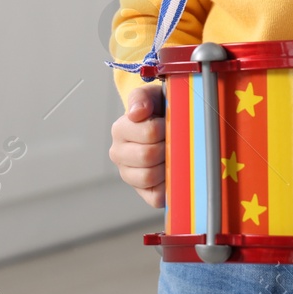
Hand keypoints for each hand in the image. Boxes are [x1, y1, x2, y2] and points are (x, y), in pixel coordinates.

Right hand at [108, 83, 164, 207]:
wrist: (165, 124)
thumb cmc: (159, 111)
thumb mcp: (151, 97)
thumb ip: (142, 98)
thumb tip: (136, 113)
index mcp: (120, 129)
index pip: (150, 132)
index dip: (167, 127)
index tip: (169, 123)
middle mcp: (118, 154)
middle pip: (148, 155)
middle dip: (167, 147)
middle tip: (174, 139)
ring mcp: (128, 174)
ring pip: (149, 177)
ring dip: (167, 166)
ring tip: (172, 154)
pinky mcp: (142, 192)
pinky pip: (156, 196)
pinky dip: (168, 186)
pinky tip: (172, 172)